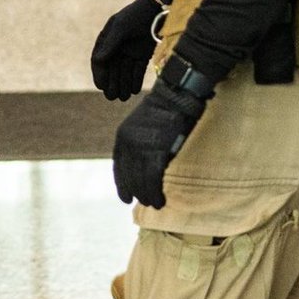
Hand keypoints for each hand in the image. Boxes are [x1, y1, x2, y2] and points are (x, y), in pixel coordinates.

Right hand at [91, 0, 161, 100]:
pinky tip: (134, 90)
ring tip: (123, 98)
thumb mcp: (122, 27)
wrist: (157, 8)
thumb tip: (99, 60)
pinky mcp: (143, 54)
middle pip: (112, 69)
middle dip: (112, 84)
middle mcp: (117, 48)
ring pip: (124, 72)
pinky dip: (135, 80)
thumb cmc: (136, 15)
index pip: (100, 61)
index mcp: (107, 40)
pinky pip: (137, 69)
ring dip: (123, 85)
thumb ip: (111, 44)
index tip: (101, 86)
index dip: (100, 75)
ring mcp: (130, 51)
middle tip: (112, 97)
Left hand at [112, 80, 207, 207]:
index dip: (122, 184)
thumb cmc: (169, 106)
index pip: (119, 167)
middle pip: (129, 176)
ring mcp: (142, 148)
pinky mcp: (157, 152)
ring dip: (147, 195)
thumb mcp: (146, 122)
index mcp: (123, 137)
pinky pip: (153, 178)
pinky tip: (159, 199)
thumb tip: (147, 158)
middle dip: (136, 191)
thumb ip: (142, 140)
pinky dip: (155, 191)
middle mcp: (128, 144)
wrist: (179, 93)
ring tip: (155, 204)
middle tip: (144, 202)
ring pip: (141, 180)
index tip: (126, 197)